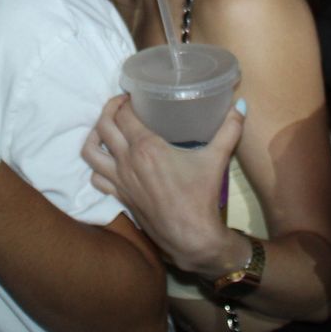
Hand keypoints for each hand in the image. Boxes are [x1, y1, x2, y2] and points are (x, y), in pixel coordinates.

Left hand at [82, 95, 244, 275]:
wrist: (191, 237)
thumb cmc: (202, 196)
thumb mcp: (217, 159)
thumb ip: (229, 129)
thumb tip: (240, 106)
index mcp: (146, 147)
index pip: (124, 114)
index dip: (125, 100)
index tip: (134, 95)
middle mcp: (127, 161)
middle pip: (103, 125)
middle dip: (109, 109)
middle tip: (121, 104)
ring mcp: (119, 180)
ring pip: (90, 151)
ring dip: (95, 134)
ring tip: (107, 127)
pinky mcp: (119, 196)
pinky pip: (96, 177)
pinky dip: (96, 165)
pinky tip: (108, 160)